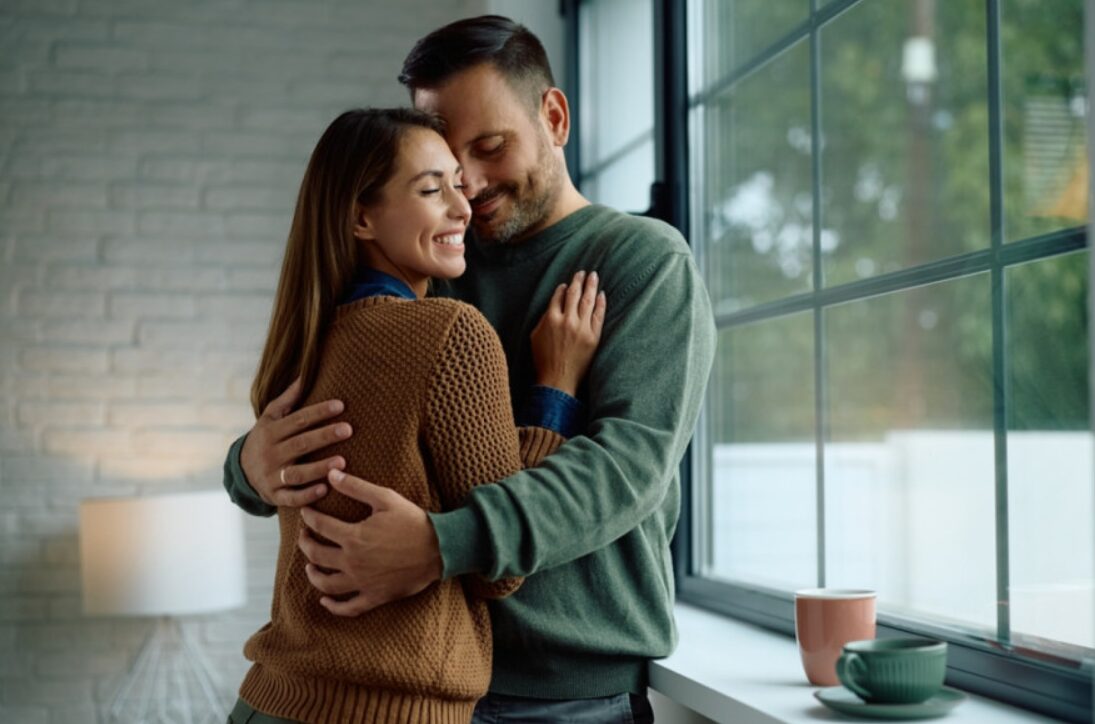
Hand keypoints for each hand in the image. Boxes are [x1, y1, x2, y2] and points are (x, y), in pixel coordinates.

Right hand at [240, 378, 349, 506]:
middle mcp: (271, 453)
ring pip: (296, 472)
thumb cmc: (265, 439)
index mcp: (272, 432)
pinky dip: (307, 495)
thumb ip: (287, 398)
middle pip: (300, 444)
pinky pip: (291, 497)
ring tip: (342, 462)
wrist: (241, 472)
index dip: (319, 412)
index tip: (340, 405)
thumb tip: (305, 373)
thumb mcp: (270, 418)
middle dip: (324, 436)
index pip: (298, 420)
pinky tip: (325, 489)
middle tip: (348, 429)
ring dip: (319, 468)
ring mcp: (272, 476)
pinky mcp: (275, 496)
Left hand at [297, 469, 443, 615]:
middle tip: (304, 535)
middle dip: (305, 543)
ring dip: (313, 575)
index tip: (306, 512)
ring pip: (326, 584)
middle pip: (317, 555)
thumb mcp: (385, 498)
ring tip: (309, 567)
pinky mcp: (374, 596)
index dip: (309, 517)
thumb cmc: (413, 521)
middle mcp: (352, 562)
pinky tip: (325, 601)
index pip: (320, 526)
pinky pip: (348, 607)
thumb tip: (331, 474)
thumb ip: (356, 487)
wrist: (439, 548)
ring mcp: (362, 582)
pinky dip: (333, 606)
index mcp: (353, 537)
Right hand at [530, 270, 606, 395]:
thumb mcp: (535, 336)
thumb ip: (544, 319)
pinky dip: (600, 303)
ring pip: (588, 301)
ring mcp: (581, 328)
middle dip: (579, 281)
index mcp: (551, 319)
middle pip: (574, 294)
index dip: (563, 288)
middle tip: (583, 272)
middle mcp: (567, 320)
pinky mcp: (593, 337)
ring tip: (594, 276)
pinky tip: (602, 294)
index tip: (566, 283)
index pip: (559, 297)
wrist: (557, 379)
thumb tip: (554, 306)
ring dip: (591, 286)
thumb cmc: (543, 360)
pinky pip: (599, 316)